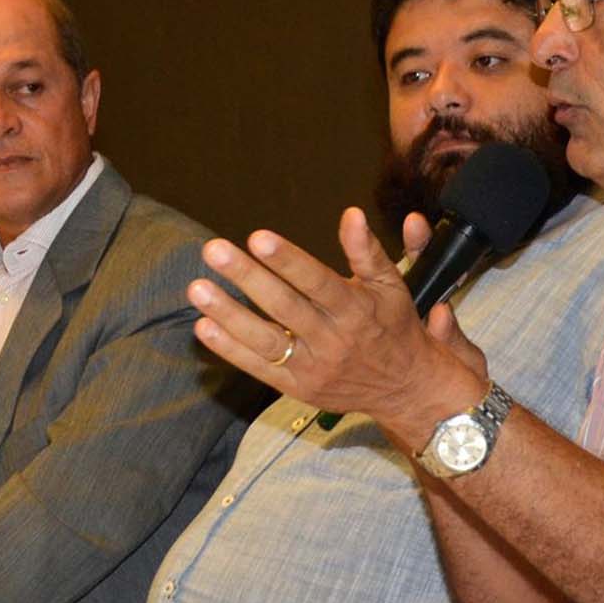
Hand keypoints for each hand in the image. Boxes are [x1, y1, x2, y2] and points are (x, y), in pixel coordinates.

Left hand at [187, 208, 487, 444]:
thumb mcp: (390, 285)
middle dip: (247, 277)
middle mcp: (333, 339)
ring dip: (229, 314)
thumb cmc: (394, 327)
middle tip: (214, 250)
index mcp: (356, 309)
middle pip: (284, 307)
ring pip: (266, 340)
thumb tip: (351, 214)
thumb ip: (367, 250)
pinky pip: (259, 368)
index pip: (317, 282)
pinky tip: (204, 326)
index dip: (288, 261)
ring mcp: (314, 366)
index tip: (258, 238)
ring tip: (198, 288)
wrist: (406, 388)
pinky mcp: (298, 387)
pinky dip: (230, 349)